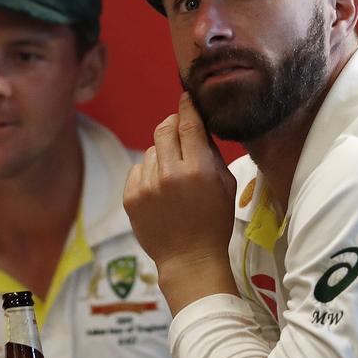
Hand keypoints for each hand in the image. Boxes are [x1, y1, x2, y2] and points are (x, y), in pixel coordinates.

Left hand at [124, 92, 237, 313]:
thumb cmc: (214, 221)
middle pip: (164, 129)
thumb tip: (197, 126)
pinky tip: (160, 188)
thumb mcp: (226, 184)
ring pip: (151, 150)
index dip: (186, 106)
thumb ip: (211, 152)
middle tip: (179, 129)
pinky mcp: (131, 197)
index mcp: (198, 170)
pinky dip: (148, 172)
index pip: (188, 124)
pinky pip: (138, 168)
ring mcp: (147, 186)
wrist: (189, 259)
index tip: (185, 97)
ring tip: (173, 174)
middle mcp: (170, 174)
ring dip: (162, 153)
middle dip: (172, 124)